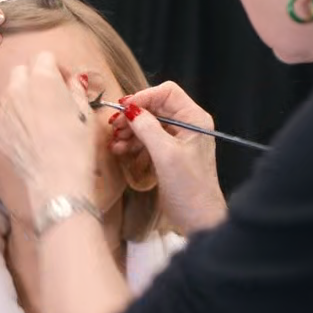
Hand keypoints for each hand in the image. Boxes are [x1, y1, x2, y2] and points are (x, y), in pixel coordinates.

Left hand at [0, 51, 97, 224]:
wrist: (57, 183)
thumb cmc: (77, 148)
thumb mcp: (86, 113)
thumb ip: (76, 90)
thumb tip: (71, 82)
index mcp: (43, 78)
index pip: (45, 57)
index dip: (58, 69)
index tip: (67, 83)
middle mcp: (17, 89)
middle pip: (23, 71)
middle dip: (36, 78)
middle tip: (52, 97)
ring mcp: (3, 110)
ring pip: (11, 93)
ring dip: (24, 98)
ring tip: (42, 119)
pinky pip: (5, 117)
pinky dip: (15, 121)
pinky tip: (32, 138)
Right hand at [112, 81, 227, 233]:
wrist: (198, 219)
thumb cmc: (189, 187)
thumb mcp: (165, 154)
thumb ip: (147, 128)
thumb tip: (129, 108)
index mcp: (194, 119)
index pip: (167, 92)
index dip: (144, 97)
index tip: (123, 109)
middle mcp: (187, 125)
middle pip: (155, 107)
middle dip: (133, 116)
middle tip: (114, 128)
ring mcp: (178, 140)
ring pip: (149, 124)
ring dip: (130, 131)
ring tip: (115, 143)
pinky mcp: (168, 155)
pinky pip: (148, 140)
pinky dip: (133, 143)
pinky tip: (120, 151)